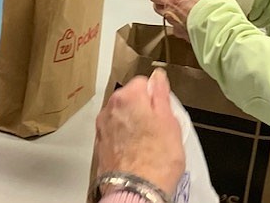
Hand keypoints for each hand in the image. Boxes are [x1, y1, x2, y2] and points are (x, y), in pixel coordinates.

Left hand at [94, 70, 184, 198]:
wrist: (136, 191)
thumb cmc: (156, 159)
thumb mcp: (169, 121)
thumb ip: (161, 94)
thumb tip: (158, 77)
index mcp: (127, 96)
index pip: (143, 82)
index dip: (156, 95)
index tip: (163, 109)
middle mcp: (110, 108)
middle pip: (129, 99)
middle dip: (143, 109)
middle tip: (159, 128)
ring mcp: (102, 127)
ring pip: (121, 117)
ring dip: (132, 124)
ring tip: (148, 143)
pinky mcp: (100, 145)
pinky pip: (115, 134)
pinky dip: (123, 139)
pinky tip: (136, 152)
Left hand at [150, 0, 229, 36]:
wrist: (222, 34)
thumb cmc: (215, 12)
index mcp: (175, 0)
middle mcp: (172, 15)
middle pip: (158, 7)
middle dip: (163, 1)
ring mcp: (178, 28)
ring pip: (169, 20)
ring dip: (174, 14)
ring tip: (187, 9)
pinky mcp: (187, 38)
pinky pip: (180, 31)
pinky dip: (185, 26)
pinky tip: (196, 22)